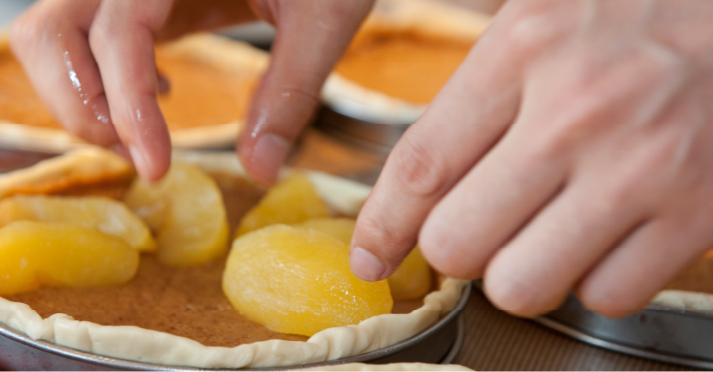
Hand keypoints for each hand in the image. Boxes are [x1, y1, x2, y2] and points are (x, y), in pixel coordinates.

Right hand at [11, 0, 372, 181]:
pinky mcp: (137, 1)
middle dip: (82, 109)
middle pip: (48, 34)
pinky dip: (98, 83)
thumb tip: (259, 169)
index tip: (157, 168)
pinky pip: (82, 41)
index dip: (125, 106)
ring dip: (79, 101)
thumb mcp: (323, 18)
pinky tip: (160, 91)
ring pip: (50, 38)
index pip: (116, 32)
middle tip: (144, 157)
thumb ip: (291, 91)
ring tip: (144, 138)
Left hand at [349, 0, 712, 317]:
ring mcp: (641, 169)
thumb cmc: (642, 11)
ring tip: (538, 236)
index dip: (382, 226)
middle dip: (455, 250)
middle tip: (475, 230)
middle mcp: (576, 113)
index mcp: (525, 48)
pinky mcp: (698, 213)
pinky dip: (593, 280)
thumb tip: (416, 169)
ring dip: (518, 273)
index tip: (371, 255)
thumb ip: (476, 80)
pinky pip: (606, 296)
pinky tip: (601, 238)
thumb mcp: (542, 9)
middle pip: (457, 242)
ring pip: (522, 285)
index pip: (421, 166)